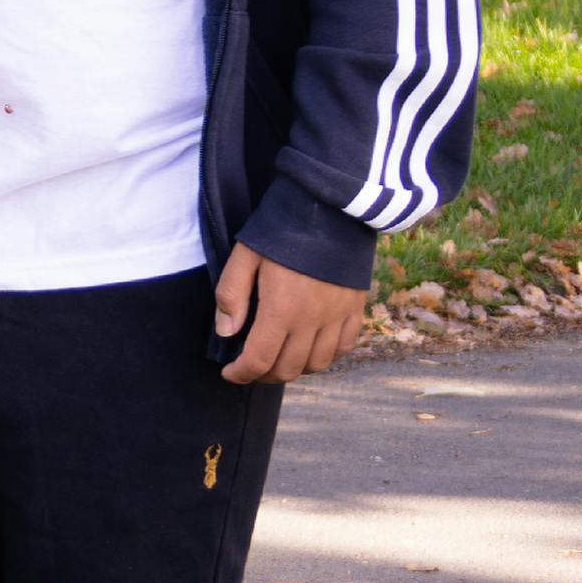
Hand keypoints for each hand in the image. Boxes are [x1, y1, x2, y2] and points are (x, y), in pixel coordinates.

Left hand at [214, 242, 364, 384]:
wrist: (329, 207)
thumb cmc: (281, 230)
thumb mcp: (245, 255)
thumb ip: (232, 295)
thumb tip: (226, 332)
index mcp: (281, 310)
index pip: (259, 360)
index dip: (241, 374)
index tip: (229, 373)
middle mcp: (312, 321)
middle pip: (288, 369)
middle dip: (264, 375)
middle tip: (250, 367)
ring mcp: (337, 316)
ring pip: (317, 364)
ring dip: (294, 368)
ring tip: (278, 358)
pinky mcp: (355, 307)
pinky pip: (344, 347)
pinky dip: (326, 356)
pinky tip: (311, 347)